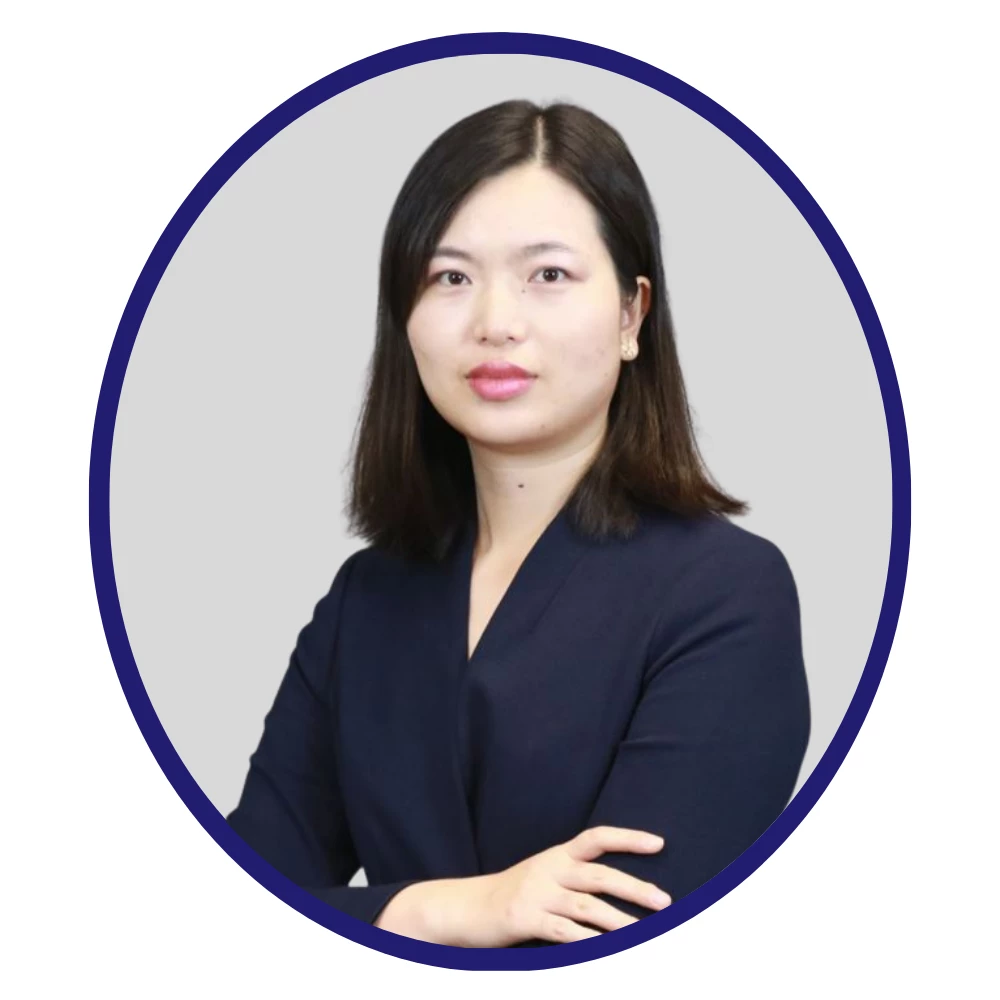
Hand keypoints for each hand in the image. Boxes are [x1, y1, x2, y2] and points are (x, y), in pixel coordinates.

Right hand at [374, 825, 670, 946]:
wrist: (466, 908)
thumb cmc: (513, 894)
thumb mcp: (543, 875)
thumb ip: (574, 877)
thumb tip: (621, 891)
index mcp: (557, 854)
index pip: (596, 837)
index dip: (628, 837)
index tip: (658, 844)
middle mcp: (549, 868)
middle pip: (599, 874)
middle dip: (635, 888)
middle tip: (664, 901)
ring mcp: (537, 893)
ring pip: (587, 906)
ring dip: (618, 921)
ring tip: (643, 934)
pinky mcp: (525, 918)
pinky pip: (563, 931)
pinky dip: (586, 941)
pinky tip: (604, 950)